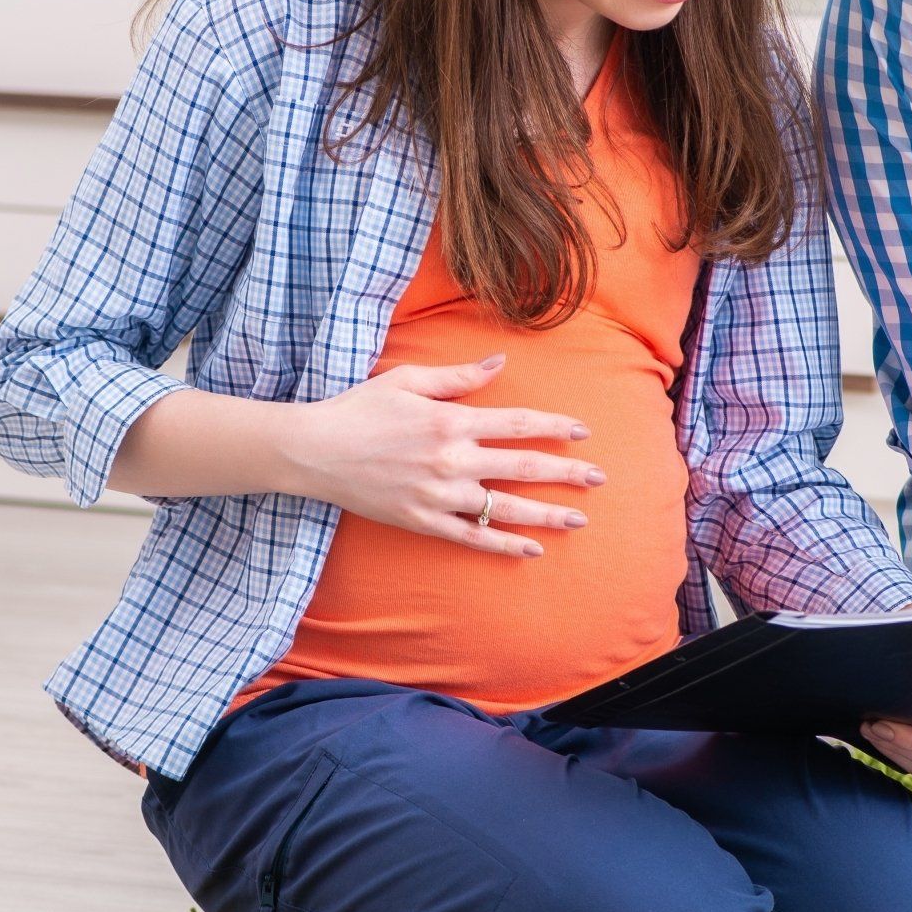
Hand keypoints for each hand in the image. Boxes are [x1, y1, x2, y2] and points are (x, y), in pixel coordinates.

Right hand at [284, 356, 605, 556]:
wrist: (313, 451)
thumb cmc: (359, 408)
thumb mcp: (409, 379)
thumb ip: (459, 376)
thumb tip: (500, 362)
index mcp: (452, 420)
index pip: (519, 423)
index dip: (556, 427)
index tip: (583, 431)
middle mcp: (452, 459)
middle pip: (523, 467)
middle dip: (566, 472)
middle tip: (598, 479)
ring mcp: (439, 494)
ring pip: (505, 507)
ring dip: (546, 513)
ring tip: (578, 519)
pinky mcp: (423, 521)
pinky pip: (472, 538)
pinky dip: (504, 545)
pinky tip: (532, 549)